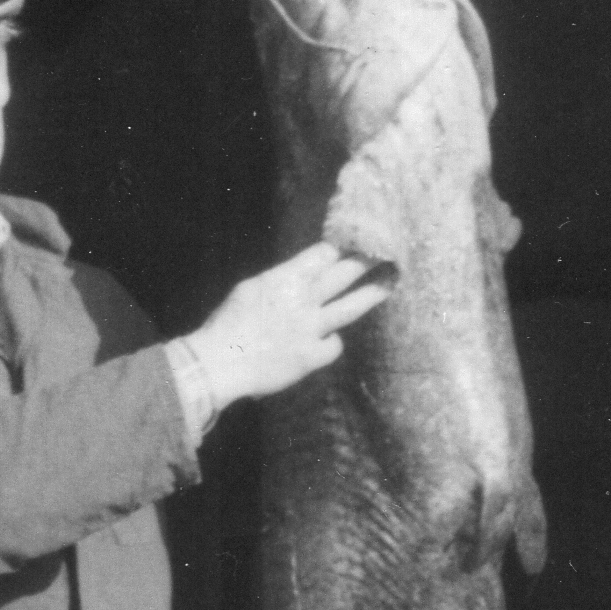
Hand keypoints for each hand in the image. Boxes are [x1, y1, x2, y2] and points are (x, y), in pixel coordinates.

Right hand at [184, 244, 393, 411]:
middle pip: (345, 273)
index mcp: (284, 278)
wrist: (219, 363)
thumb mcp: (251, 290)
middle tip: (386, 253)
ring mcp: (310, 328)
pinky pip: (334, 345)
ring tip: (391, 283)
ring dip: (374, 293)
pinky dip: (331, 343)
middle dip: (367, 261)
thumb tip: (299, 277)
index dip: (342, 249)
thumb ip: (280, 282)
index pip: (324, 254)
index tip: (355, 246)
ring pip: (352, 306)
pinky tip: (323, 343)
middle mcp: (302, 299)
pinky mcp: (312, 356)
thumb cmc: (227, 325)